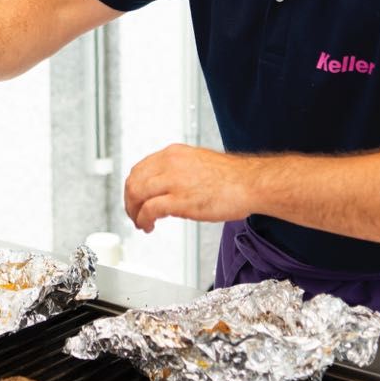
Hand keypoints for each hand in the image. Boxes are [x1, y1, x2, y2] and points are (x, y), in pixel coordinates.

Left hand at [123, 144, 252, 232]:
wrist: (250, 183)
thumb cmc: (232, 178)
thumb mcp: (198, 163)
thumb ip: (180, 171)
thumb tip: (168, 185)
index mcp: (174, 154)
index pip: (140, 168)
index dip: (134, 186)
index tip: (136, 198)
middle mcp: (170, 164)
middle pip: (134, 181)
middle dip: (130, 200)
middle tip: (134, 213)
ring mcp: (174, 181)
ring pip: (136, 194)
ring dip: (133, 211)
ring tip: (140, 222)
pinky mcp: (180, 200)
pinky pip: (149, 210)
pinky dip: (143, 220)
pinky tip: (148, 226)